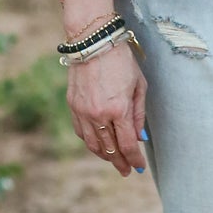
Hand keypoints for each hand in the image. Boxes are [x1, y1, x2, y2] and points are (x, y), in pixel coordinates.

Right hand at [67, 42, 147, 175]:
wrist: (94, 41)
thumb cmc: (121, 60)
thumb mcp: (139, 85)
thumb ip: (139, 114)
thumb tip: (140, 137)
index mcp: (119, 109)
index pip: (128, 145)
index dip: (134, 160)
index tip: (139, 167)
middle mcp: (99, 114)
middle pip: (110, 149)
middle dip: (120, 162)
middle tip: (127, 171)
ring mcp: (83, 111)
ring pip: (93, 144)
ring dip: (105, 156)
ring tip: (114, 161)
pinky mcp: (72, 105)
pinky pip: (81, 132)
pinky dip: (91, 141)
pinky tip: (99, 144)